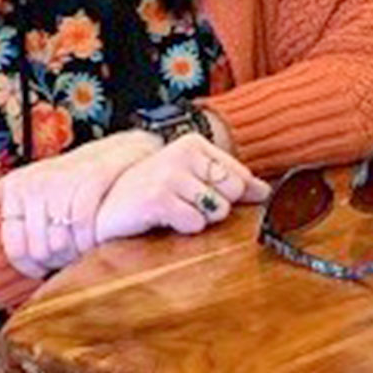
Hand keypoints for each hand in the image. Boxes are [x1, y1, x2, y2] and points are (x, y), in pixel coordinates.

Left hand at [0, 131, 162, 278]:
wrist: (121, 153)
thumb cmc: (72, 173)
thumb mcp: (27, 180)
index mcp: (15, 187)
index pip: (13, 245)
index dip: (27, 266)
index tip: (40, 272)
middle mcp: (35, 185)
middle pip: (38, 248)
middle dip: (54, 263)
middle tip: (67, 263)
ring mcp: (62, 183)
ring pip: (61, 241)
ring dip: (73, 256)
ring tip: (82, 255)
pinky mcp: (91, 182)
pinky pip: (84, 226)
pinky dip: (89, 243)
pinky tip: (94, 247)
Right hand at [92, 135, 269, 246]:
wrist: (107, 209)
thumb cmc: (153, 194)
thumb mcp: (193, 181)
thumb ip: (232, 183)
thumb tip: (266, 191)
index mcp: (195, 143)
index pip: (242, 177)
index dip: (227, 195)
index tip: (198, 193)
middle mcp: (183, 152)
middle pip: (234, 193)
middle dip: (214, 207)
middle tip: (183, 203)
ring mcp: (169, 174)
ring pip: (218, 210)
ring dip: (198, 218)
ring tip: (172, 210)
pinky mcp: (158, 199)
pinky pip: (197, 224)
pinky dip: (183, 228)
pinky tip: (163, 219)